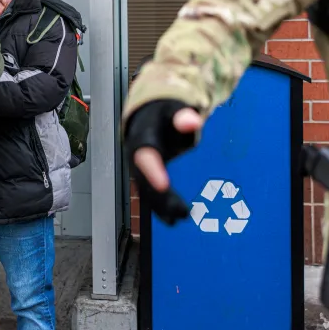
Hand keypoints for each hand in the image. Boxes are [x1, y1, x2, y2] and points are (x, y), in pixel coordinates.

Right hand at [124, 100, 201, 224]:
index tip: (164, 185)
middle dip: (161, 197)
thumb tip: (192, 121)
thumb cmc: (163, 113)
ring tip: (182, 217)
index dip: (153, 171)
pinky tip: (173, 220)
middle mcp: (136, 156)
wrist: (146, 115)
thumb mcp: (172, 109)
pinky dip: (161, 207)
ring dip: (162, 206)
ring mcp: (138, 169)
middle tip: (183, 211)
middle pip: (144, 180)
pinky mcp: (144, 177)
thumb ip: (181, 116)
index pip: (146, 155)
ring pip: (146, 191)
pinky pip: (150, 194)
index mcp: (142, 138)